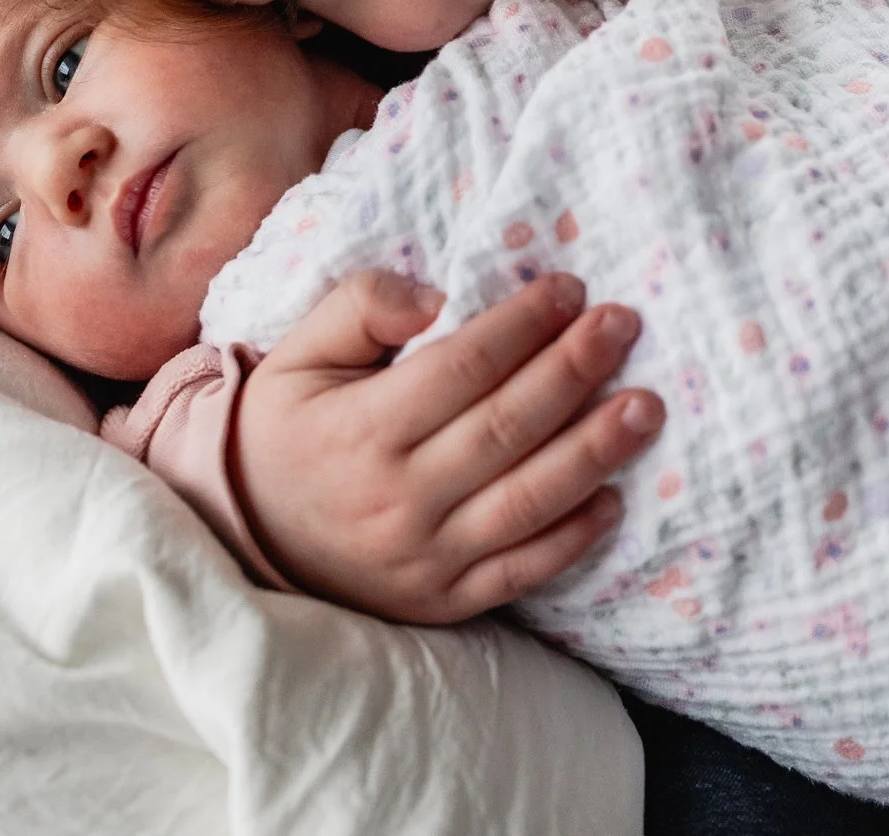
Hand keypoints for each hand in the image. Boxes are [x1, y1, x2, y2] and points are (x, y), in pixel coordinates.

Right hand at [235, 269, 662, 623]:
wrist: (242, 539)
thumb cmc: (284, 430)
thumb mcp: (298, 356)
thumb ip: (359, 306)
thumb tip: (434, 295)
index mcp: (362, 429)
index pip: (463, 368)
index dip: (523, 325)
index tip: (569, 288)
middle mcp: (399, 497)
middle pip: (508, 427)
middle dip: (575, 370)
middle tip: (624, 324)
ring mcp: (426, 557)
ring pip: (528, 501)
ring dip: (596, 452)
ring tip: (646, 407)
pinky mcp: (445, 600)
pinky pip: (522, 571)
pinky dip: (574, 538)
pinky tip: (614, 496)